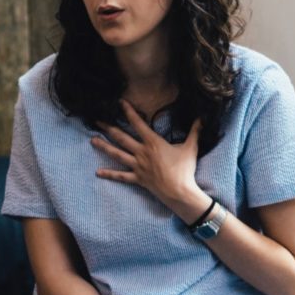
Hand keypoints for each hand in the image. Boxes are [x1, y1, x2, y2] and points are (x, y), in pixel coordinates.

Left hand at [91, 100, 204, 215]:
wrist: (180, 192)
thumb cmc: (185, 169)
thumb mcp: (191, 147)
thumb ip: (195, 131)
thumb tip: (202, 117)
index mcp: (153, 142)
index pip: (138, 123)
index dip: (129, 112)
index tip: (120, 102)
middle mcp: (142, 152)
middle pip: (121, 137)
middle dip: (108, 128)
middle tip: (96, 121)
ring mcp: (137, 166)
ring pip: (117, 154)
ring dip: (104, 147)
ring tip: (92, 140)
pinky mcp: (137, 178)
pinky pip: (121, 176)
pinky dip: (110, 174)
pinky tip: (98, 172)